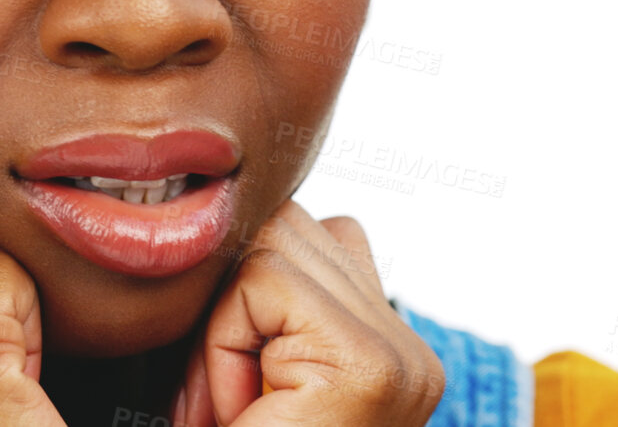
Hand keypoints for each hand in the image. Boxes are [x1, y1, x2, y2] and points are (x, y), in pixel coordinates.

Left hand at [176, 200, 443, 426]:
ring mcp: (399, 352)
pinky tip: (238, 411)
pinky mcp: (367, 361)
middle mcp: (407, 346)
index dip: (241, 290)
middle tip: (210, 394)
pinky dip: (221, 342)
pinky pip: (261, 279)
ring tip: (229, 408)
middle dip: (227, 295)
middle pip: (289, 227)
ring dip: (222, 326)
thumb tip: (216, 211)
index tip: (221, 378)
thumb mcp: (255, 370)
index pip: (312, 237)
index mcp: (389, 345)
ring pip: (269, 243)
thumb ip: (263, 304)